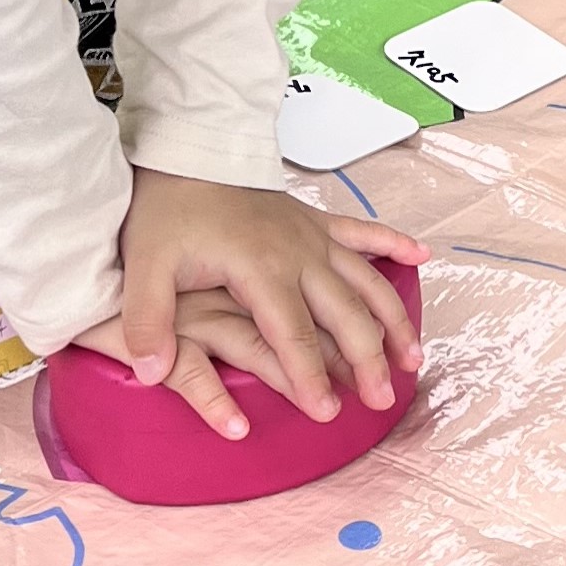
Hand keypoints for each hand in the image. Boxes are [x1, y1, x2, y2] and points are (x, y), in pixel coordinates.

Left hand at [92, 165, 426, 440]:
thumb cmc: (167, 208)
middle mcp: (299, 254)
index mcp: (261, 269)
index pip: (293, 335)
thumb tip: (149, 370)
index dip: (310, 377)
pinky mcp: (315, 219)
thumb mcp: (144, 265)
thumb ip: (148, 319)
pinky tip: (421, 256)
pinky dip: (393, 243)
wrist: (185, 151)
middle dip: (367, 360)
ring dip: (393, 320)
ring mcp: (313, 235)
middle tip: (382, 400)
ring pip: (366, 282)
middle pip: (345, 315)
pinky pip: (363, 232)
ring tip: (413, 357)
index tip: (325, 413)